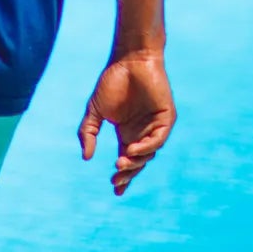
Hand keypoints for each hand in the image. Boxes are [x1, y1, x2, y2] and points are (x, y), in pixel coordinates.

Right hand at [78, 50, 175, 195]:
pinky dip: (147, 147)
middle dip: (127, 173)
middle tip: (115, 179)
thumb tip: (86, 157)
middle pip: (138, 161)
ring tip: (120, 164)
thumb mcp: (95, 110)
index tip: (115, 191)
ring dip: (136, 161)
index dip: (123, 177)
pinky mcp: (166, 118)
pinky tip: (132, 149)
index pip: (127, 161)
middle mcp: (142, 133)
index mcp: (127, 133)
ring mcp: (155, 127)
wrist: (130, 59)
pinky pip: (158, 139)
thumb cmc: (112, 81)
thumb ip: (89, 132)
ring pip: (149, 153)